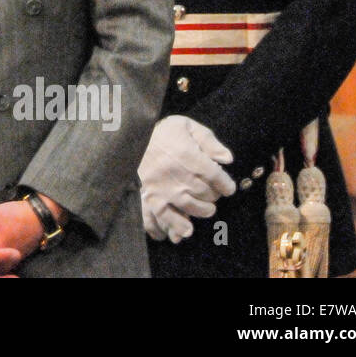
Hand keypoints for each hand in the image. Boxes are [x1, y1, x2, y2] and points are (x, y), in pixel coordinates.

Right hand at [139, 115, 235, 242]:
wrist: (127, 137)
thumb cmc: (159, 131)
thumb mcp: (184, 125)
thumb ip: (208, 140)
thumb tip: (228, 159)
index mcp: (189, 157)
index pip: (218, 178)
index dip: (226, 185)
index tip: (227, 187)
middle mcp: (179, 177)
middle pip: (207, 194)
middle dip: (214, 195)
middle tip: (211, 193)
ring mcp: (164, 190)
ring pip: (192, 208)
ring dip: (202, 210)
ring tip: (204, 208)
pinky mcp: (149, 198)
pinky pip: (164, 218)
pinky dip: (174, 227)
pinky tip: (182, 231)